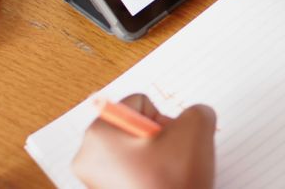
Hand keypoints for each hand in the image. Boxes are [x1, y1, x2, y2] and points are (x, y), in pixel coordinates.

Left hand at [73, 94, 216, 188]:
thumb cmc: (173, 182)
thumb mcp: (197, 128)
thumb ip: (196, 110)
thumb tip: (193, 118)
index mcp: (99, 134)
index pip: (139, 103)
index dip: (164, 120)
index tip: (167, 143)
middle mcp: (87, 156)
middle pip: (135, 127)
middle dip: (159, 139)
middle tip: (168, 160)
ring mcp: (94, 180)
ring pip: (137, 151)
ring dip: (157, 158)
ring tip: (165, 176)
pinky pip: (134, 172)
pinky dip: (151, 176)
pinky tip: (161, 186)